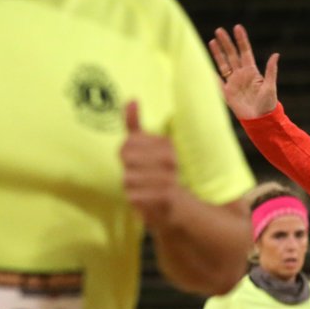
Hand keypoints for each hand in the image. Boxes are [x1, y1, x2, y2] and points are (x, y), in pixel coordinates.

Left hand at [121, 101, 182, 228]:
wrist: (184, 209)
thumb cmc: (162, 176)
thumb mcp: (151, 147)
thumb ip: (136, 125)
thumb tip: (131, 99)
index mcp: (166, 145)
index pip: (127, 143)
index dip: (127, 155)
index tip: (141, 162)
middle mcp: (169, 159)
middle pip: (125, 158)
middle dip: (128, 169)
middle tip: (142, 177)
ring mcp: (167, 179)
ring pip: (127, 178)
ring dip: (132, 187)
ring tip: (146, 190)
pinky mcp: (164, 197)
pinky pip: (133, 196)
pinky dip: (137, 201)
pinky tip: (148, 201)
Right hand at [209, 24, 279, 118]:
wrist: (261, 120)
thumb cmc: (268, 104)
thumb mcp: (271, 86)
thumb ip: (271, 70)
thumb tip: (276, 54)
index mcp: (252, 71)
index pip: (245, 52)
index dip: (241, 40)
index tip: (237, 27)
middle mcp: (241, 74)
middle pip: (232, 55)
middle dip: (226, 43)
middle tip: (219, 30)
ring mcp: (233, 82)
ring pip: (223, 64)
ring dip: (217, 53)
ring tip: (212, 40)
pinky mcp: (227, 92)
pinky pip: (217, 81)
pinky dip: (211, 74)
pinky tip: (204, 64)